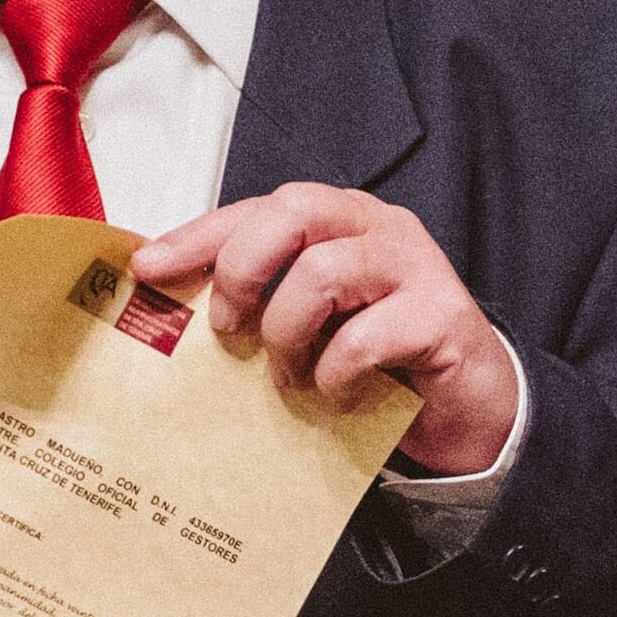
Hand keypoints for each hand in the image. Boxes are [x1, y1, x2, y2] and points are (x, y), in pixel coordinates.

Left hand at [131, 185, 519, 475]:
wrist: (469, 410)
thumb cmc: (380, 363)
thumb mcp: (311, 324)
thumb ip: (262, 303)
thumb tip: (174, 305)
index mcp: (339, 220)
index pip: (259, 207)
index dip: (199, 234)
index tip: (148, 267)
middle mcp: (376, 228)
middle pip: (292, 210)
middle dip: (242, 270)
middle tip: (228, 330)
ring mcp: (414, 266)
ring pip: (323, 271)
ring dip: (289, 335)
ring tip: (291, 376)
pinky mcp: (442, 315)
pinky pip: (364, 338)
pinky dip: (336, 375)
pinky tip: (339, 395)